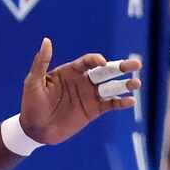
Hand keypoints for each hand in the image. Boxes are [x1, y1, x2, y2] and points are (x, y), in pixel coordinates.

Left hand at [18, 38, 140, 144]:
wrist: (35, 130)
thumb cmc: (31, 104)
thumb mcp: (34, 82)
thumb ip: (41, 62)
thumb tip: (46, 40)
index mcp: (70, 71)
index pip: (88, 62)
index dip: (96, 60)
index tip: (102, 62)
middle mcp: (83, 81)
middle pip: (106, 71)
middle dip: (121, 67)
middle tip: (136, 64)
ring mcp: (90, 96)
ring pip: (112, 87)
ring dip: (125, 84)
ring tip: (137, 83)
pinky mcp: (94, 111)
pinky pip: (110, 105)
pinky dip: (121, 103)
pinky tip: (131, 101)